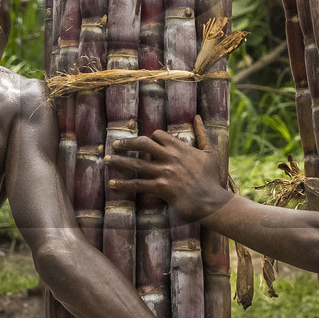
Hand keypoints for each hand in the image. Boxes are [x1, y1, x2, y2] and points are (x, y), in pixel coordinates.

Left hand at [105, 114, 230, 222]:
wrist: (212, 201)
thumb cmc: (211, 177)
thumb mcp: (209, 151)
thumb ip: (202, 133)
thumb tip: (197, 116)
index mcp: (180, 147)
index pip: (157, 135)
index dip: (148, 138)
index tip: (142, 143)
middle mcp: (170, 157)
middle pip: (142, 144)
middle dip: (126, 144)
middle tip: (114, 145)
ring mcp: (164, 172)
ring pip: (136, 163)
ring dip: (118, 161)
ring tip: (106, 160)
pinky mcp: (160, 188)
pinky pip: (137, 184)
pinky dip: (123, 184)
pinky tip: (112, 184)